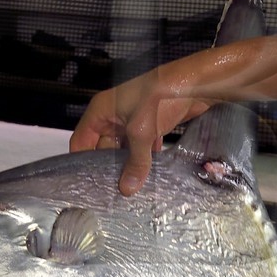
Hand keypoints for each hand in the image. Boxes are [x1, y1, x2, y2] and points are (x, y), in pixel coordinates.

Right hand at [70, 73, 212, 195]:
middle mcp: (114, 115)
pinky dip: (145, 159)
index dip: (82, 162)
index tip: (88, 184)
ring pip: (125, 149)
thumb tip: (127, 188)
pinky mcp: (151, 125)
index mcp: (101, 111)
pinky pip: (142, 147)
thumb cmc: (161, 95)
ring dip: (129, 165)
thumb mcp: (142, 131)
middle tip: (113, 192)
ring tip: (131, 189)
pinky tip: (149, 176)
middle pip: (104, 148)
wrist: (195, 83)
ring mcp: (133, 120)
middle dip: (110, 168)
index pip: (81, 141)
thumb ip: (135, 161)